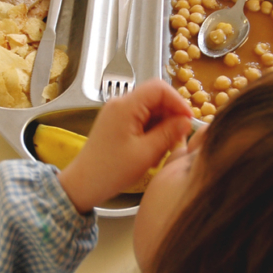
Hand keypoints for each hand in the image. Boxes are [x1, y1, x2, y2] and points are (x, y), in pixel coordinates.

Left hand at [58, 79, 193, 213]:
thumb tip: (187, 121)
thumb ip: (169, 133)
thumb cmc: (111, 171)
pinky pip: (142, 120)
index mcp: (125, 106)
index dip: (178, 102)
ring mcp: (118, 113)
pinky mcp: (117, 123)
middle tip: (178, 139)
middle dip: (171, 117)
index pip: (159, 88)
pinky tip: (152, 151)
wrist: (84, 184)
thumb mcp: (146, 153)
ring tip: (162, 150)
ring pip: (151, 110)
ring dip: (162, 127)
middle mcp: (120, 104)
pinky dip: (152, 132)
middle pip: (155, 99)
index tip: (188, 120)